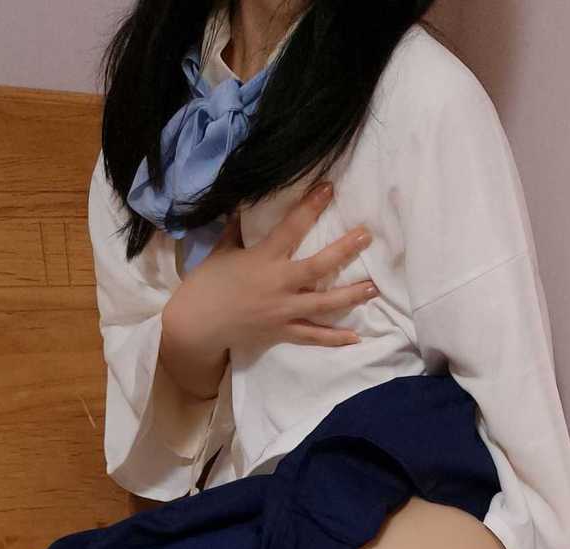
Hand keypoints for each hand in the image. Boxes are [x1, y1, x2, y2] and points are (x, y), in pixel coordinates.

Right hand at [164, 181, 378, 360]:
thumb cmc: (206, 285)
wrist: (196, 326)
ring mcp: (283, 311)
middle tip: (366, 236)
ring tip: (373, 288)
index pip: (292, 228)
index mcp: (263, 259)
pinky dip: (334, 338)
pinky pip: (313, 336)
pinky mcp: (282, 332)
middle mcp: (279, 285)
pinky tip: (355, 337)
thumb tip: (244, 204)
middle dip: (344, 250)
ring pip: (324, 304)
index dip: (311, 206)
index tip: (330, 188)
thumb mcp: (221, 251)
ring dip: (351, 296)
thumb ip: (237, 229)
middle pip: (318, 267)